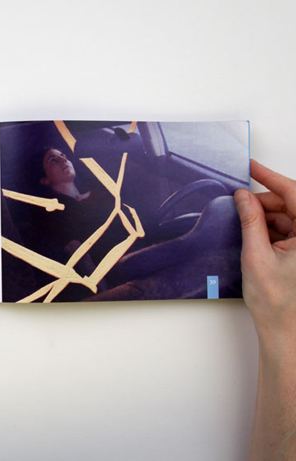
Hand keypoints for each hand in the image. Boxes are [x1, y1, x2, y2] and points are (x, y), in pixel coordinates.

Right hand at [235, 160, 295, 460]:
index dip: (271, 178)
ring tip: (243, 226)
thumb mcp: (256, 256)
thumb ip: (251, 221)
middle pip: (291, 205)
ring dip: (265, 218)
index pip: (295, 194)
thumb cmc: (276, 302)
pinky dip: (269, 230)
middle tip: (237, 203)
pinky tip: (253, 236)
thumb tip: (243, 196)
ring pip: (288, 217)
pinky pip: (287, 230)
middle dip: (264, 202)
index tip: (251, 166)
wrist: (284, 332)